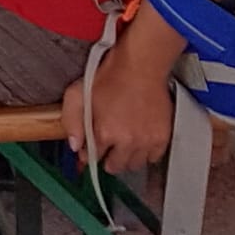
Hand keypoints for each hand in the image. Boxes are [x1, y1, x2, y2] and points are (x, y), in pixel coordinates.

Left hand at [62, 46, 175, 173]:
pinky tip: (138, 141)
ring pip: (135, 165)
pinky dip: (145, 154)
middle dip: (107, 158)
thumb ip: (71, 121)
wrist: (140, 68)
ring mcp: (147, 141)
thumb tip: (74, 145)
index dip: (88, 153)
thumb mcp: (77, 94)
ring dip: (126, 157)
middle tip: (106, 147)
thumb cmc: (110, 77)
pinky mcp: (162, 138)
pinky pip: (153, 158)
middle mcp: (128, 141)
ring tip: (122, 143)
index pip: (93, 157)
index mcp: (105, 132)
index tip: (88, 150)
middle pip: (115, 166)